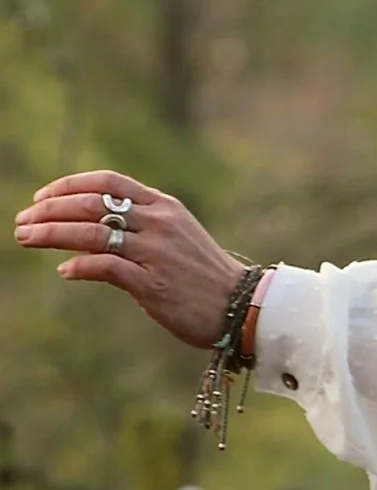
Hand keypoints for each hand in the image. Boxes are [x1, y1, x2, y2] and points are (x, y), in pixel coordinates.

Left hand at [14, 172, 246, 348]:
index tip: (41, 197)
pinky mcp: (153, 284)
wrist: (242, 308)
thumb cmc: (205, 276)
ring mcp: (156, 253)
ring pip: (90, 232)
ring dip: (51, 234)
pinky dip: (79, 267)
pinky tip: (65, 271)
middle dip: (48, 211)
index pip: (107, 181)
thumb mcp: (177, 237)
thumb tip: (89, 228)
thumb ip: (140, 225)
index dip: (68, 185)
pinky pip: (104, 266)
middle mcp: (159, 224)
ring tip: (26, 239)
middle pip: (90, 204)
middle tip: (22, 222)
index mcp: (164, 207)